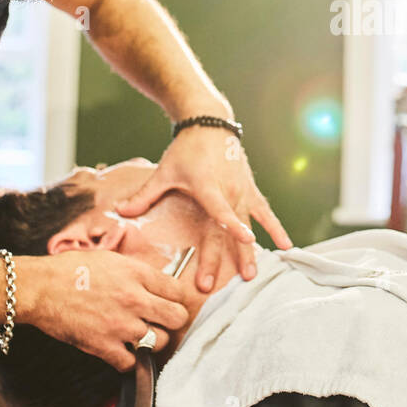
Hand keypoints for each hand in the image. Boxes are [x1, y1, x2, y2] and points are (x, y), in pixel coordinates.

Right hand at [18, 251, 190, 372]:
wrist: (40, 288)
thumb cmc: (71, 270)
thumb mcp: (111, 259)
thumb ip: (137, 272)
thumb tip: (155, 283)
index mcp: (137, 274)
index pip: (178, 290)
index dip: (176, 297)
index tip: (169, 302)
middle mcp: (134, 299)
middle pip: (178, 318)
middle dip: (173, 320)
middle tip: (162, 321)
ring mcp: (120, 325)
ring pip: (161, 342)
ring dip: (153, 341)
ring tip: (142, 337)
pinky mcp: (104, 346)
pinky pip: (132, 363)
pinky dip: (130, 361)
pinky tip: (124, 352)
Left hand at [114, 125, 290, 291]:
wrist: (210, 124)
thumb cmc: (186, 149)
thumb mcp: (164, 171)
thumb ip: (144, 196)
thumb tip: (119, 212)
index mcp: (207, 186)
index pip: (221, 209)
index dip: (232, 224)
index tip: (246, 238)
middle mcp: (228, 190)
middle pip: (229, 228)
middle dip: (228, 256)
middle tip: (227, 282)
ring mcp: (242, 191)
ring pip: (249, 224)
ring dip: (250, 251)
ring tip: (252, 274)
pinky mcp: (250, 190)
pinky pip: (265, 212)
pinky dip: (276, 228)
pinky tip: (287, 246)